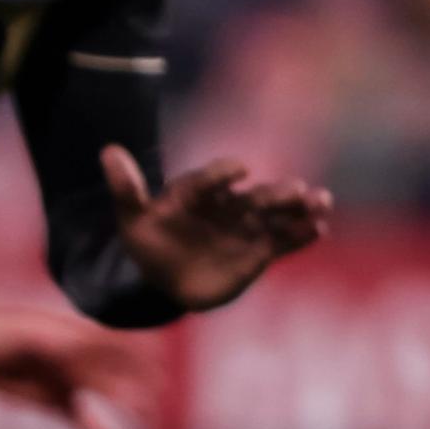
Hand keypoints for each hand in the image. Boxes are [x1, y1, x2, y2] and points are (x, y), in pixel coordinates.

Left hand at [101, 146, 330, 311]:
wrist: (165, 278)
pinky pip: (283, 241)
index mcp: (198, 193)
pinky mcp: (259, 251)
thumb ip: (127, 189)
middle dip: (277, 193)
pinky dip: (301, 235)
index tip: (238, 172)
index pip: (211, 179)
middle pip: (256, 196)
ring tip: (321, 202)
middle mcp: (228, 205)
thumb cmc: (149, 242)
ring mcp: (247, 227)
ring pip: (277, 215)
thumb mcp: (133, 219)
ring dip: (300, 208)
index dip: (223, 173)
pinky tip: (319, 230)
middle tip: (298, 190)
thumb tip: (108, 151)